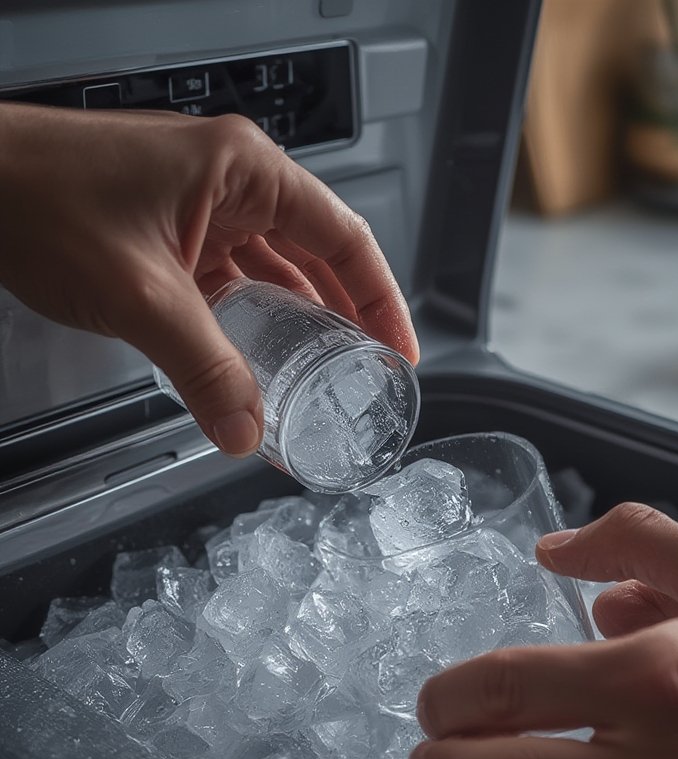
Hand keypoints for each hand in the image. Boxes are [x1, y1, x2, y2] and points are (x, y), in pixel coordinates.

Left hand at [0, 103, 416, 455]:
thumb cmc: (38, 193)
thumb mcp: (141, 294)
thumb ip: (202, 367)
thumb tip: (244, 427)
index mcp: (244, 172)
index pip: (344, 238)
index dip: (382, 299)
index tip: (398, 348)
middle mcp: (230, 184)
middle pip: (316, 257)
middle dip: (345, 317)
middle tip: (368, 371)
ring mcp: (199, 208)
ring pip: (271, 273)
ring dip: (293, 325)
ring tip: (319, 376)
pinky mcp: (170, 234)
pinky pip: (228, 282)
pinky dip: (244, 323)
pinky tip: (252, 360)